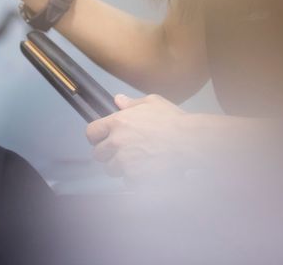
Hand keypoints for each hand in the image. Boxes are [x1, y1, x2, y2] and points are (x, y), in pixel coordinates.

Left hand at [86, 94, 264, 182]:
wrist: (191, 142)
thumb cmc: (175, 121)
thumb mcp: (153, 103)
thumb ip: (131, 103)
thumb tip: (118, 99)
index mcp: (118, 122)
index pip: (91, 132)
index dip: (96, 137)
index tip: (102, 139)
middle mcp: (117, 142)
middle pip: (98, 154)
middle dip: (109, 154)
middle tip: (125, 152)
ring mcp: (125, 162)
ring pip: (112, 170)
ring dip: (121, 168)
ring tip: (140, 161)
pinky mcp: (135, 178)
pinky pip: (127, 182)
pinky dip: (135, 180)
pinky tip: (148, 171)